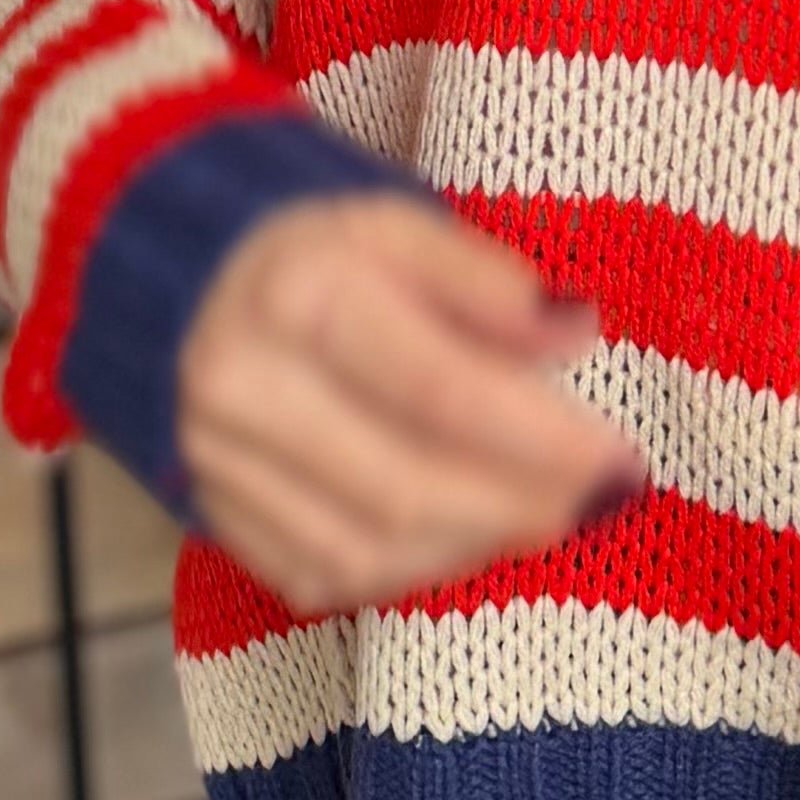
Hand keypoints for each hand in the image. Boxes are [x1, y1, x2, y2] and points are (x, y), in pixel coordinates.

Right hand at [174, 191, 646, 614]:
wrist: (182, 282)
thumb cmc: (315, 251)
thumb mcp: (397, 224)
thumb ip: (484, 280)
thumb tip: (574, 333)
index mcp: (297, 295)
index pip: (439, 391)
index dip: (540, 439)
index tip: (618, 460)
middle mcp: (242, 386)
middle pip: (404, 487)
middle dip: (520, 506)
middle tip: (600, 503)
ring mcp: (216, 462)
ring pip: (365, 550)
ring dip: (472, 547)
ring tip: (543, 516)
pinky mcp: (211, 512)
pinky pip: (323, 575)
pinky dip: (409, 570)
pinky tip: (465, 535)